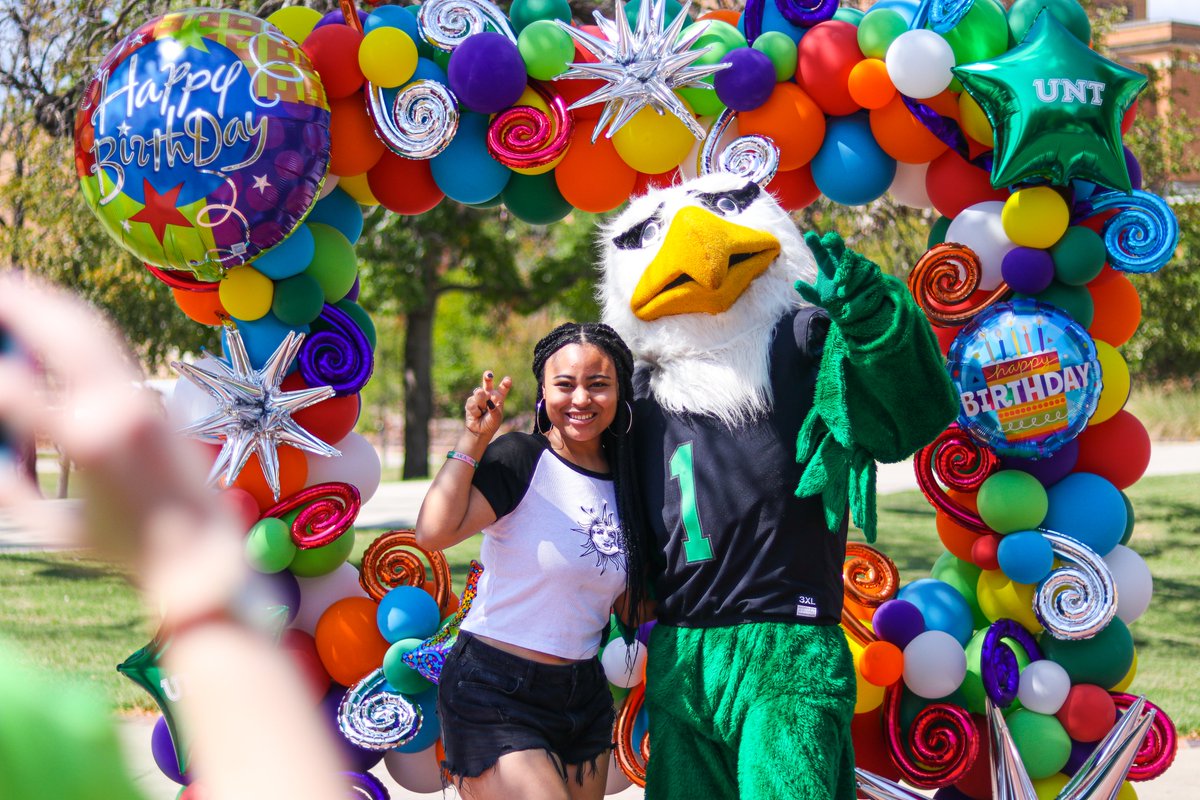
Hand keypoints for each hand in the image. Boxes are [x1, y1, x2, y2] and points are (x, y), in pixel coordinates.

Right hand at [0, 274, 225, 570]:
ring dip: (47, 300)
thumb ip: (8, 490)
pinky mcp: (154, 396)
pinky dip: (76, 320)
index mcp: (87, 443)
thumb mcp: (52, 529)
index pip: (12, 389)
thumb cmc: (122, 546)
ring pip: (89, 329)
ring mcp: (141, 396)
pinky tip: (51, 310)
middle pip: (59, 332)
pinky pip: (109, 345)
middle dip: (17, 302)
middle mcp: (118, 407)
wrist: (199, 546)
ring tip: (9, 285)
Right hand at [464, 370, 511, 439]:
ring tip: (482, 412)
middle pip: (488, 382)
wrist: (479, 430)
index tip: (508, 380)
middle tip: (489, 374)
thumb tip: (487, 401)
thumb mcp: (496, 418)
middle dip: (487, 377)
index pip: (503, 388)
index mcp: (498, 397)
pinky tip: (476, 415)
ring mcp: (479, 397)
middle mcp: (489, 394)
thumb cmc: (491, 423)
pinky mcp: (470, 401)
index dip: (505, 383)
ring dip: (481, 404)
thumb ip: (494, 410)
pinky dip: (475, 411)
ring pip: (479, 394)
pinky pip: (472, 403)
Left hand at [795, 231, 882, 317]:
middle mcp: (842, 259)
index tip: (809, 237)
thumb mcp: (821, 299)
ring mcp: (858, 262)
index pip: (820, 251)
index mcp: (827, 263)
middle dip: (832, 241)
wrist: (858, 311)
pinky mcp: (871, 269)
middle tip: (826, 242)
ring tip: (841, 294)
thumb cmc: (836, 301)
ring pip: (850, 260)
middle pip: (837, 245)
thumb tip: (796, 284)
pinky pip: (864, 272)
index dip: (815, 243)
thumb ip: (809, 293)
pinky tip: (852, 294)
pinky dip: (856, 284)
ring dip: (845, 273)